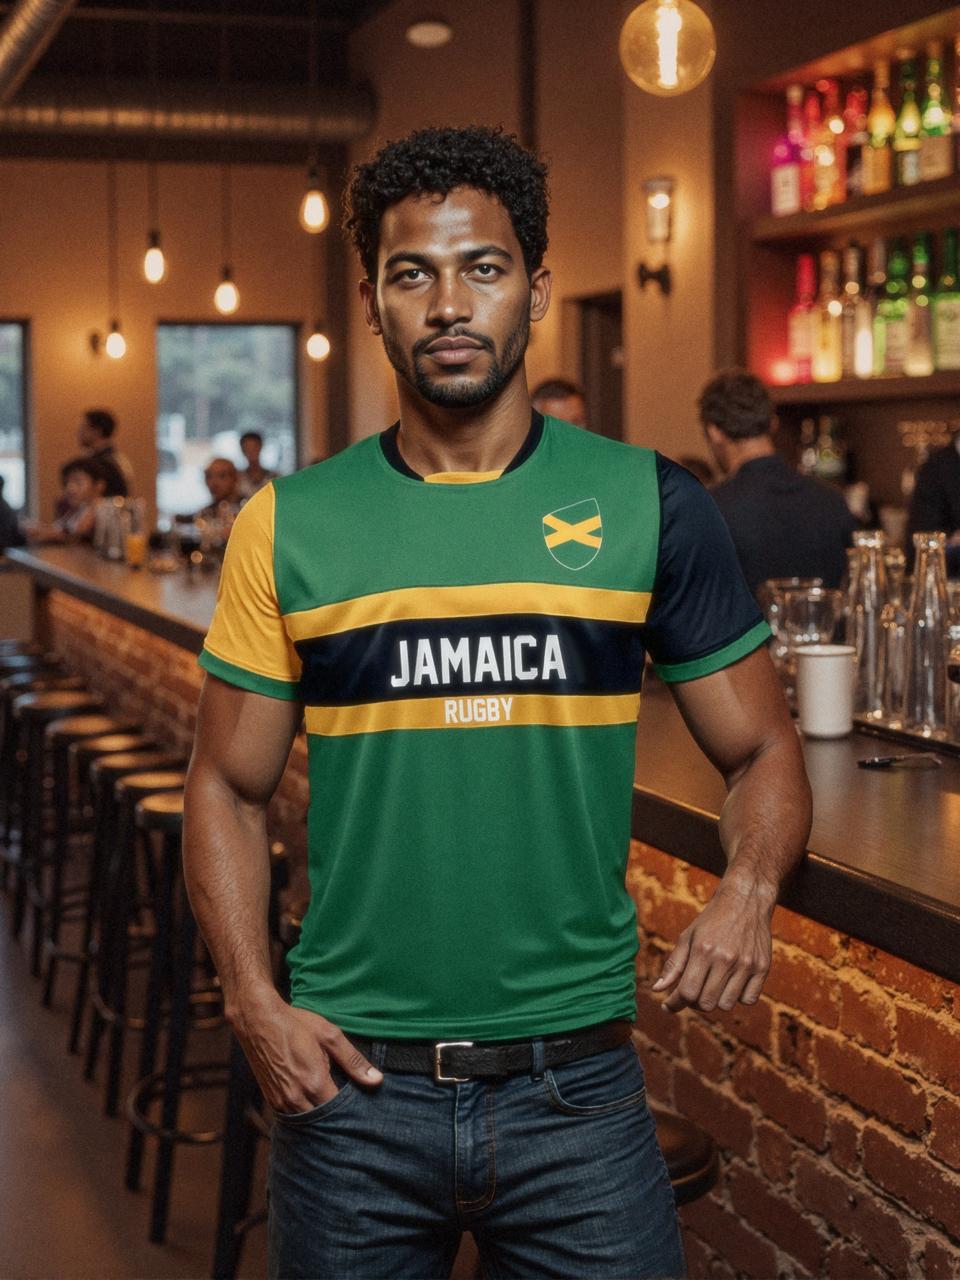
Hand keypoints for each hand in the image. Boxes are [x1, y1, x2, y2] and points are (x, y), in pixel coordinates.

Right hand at [229, 987, 382, 1113]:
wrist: (257, 1020)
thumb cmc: (295, 1023)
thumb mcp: (329, 1036)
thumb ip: (353, 1061)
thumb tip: (377, 1080)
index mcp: (314, 1083)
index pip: (340, 1112)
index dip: (352, 1110)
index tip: (362, 1108)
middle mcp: (296, 1098)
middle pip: (323, 1121)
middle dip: (337, 1118)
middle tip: (351, 1113)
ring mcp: (281, 1101)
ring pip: (307, 1122)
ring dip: (320, 1118)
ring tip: (333, 1107)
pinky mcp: (271, 1100)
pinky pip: (292, 1116)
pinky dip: (305, 1113)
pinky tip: (313, 1103)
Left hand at [651, 879, 772, 1013]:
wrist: (745, 900)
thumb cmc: (712, 920)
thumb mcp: (688, 936)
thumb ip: (673, 965)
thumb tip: (657, 989)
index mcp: (703, 950)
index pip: (687, 992)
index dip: (674, 1003)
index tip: (667, 1005)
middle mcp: (725, 959)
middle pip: (706, 1003)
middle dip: (694, 1002)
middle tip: (692, 991)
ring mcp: (746, 965)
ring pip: (726, 1005)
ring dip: (716, 1000)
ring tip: (712, 985)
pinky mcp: (762, 968)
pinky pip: (748, 1000)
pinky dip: (738, 998)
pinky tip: (732, 984)